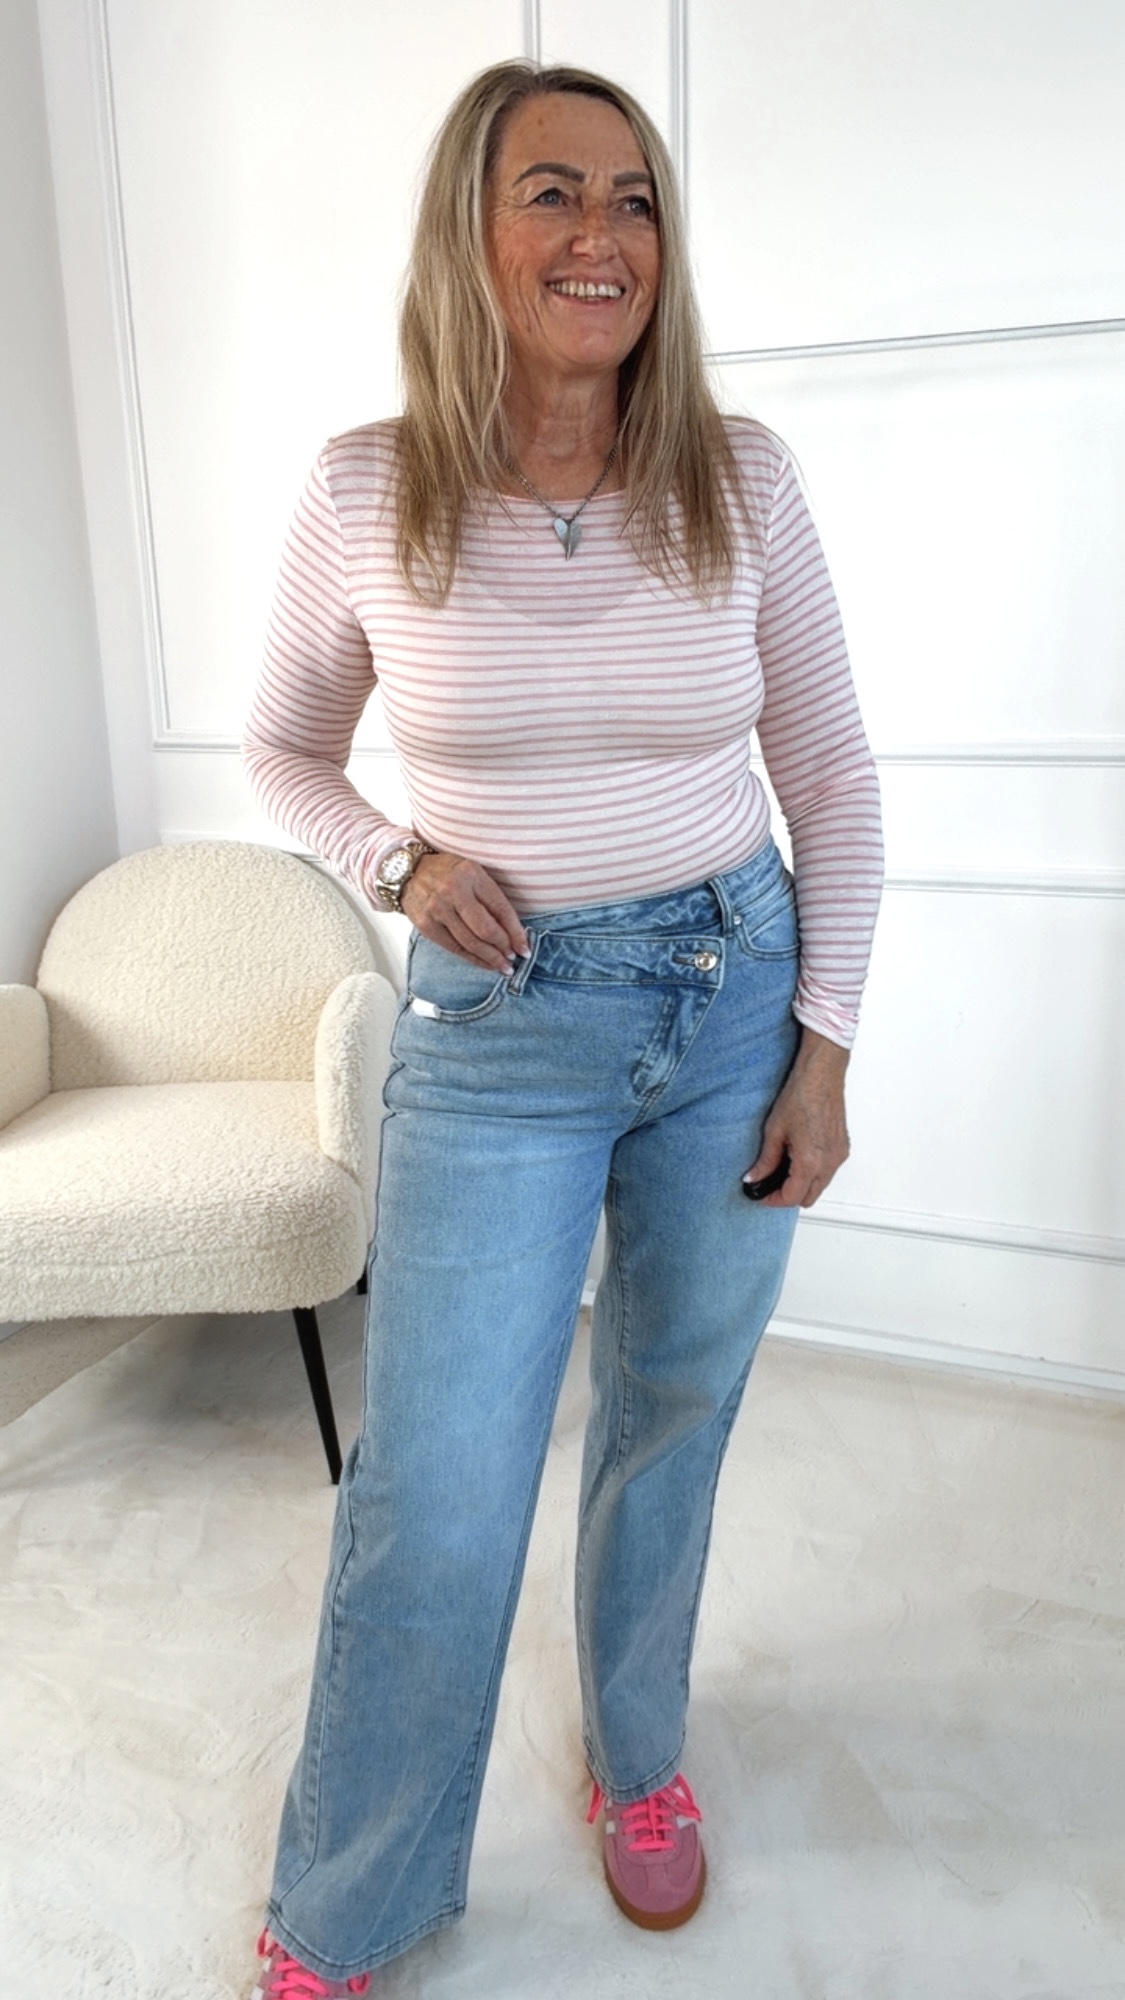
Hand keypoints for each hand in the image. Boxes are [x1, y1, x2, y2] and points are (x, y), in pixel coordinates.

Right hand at [400, 851, 529, 971]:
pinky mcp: (426, 926)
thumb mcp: (473, 873)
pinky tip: (484, 964)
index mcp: (471, 875)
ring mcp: (437, 910)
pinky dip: (472, 959)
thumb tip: (513, 930)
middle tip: (514, 959)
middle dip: (504, 948)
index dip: (516, 932)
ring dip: (491, 959)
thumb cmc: (447, 872)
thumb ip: (490, 897)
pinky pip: (454, 948)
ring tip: (503, 967)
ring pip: (471, 943)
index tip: (525, 948)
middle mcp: (453, 892)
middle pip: (486, 930)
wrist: (407, 872)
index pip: (500, 909)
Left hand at [743, 1028, 849, 1208]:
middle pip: (808, 1198)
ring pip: (819, 1186)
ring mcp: (839, 1156)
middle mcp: (829, 1163)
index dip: (772, 1200)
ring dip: (802, 1184)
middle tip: (769, 1184)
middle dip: (788, 1195)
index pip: (791, 1197)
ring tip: (783, 1167)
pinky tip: (799, 1156)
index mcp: (810, 1162)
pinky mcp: (843, 1148)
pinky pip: (828, 1172)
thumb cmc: (801, 1095)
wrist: (821, 1075)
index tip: (760, 1195)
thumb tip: (754, 1178)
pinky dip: (814, 1172)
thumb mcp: (774, 1131)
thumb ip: (765, 1160)